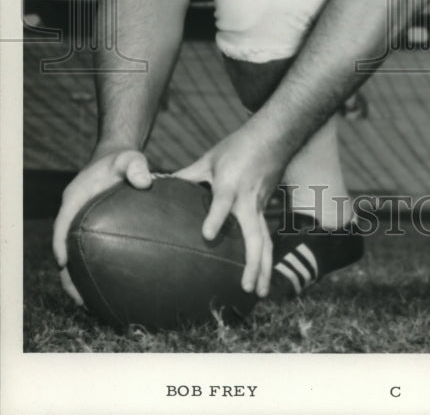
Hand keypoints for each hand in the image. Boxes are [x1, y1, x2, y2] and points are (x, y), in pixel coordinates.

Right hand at [52, 149, 152, 304]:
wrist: (117, 161)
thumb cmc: (121, 161)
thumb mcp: (129, 158)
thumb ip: (136, 166)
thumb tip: (145, 182)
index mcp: (75, 198)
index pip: (61, 224)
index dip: (60, 243)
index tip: (63, 262)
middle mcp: (73, 214)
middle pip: (63, 248)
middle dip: (67, 274)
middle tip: (80, 298)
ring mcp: (80, 224)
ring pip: (74, 256)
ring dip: (78, 278)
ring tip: (90, 303)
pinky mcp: (90, 231)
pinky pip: (87, 253)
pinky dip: (91, 269)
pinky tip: (108, 286)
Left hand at [175, 124, 280, 297]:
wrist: (274, 136)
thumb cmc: (238, 146)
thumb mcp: (209, 158)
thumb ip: (186, 175)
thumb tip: (155, 184)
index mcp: (231, 183)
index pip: (223, 202)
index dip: (217, 217)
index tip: (207, 236)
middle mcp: (248, 199)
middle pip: (254, 234)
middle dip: (253, 262)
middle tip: (247, 287)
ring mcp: (260, 206)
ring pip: (265, 241)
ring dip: (264, 268)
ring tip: (259, 294)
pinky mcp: (265, 210)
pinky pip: (266, 238)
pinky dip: (266, 259)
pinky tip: (262, 278)